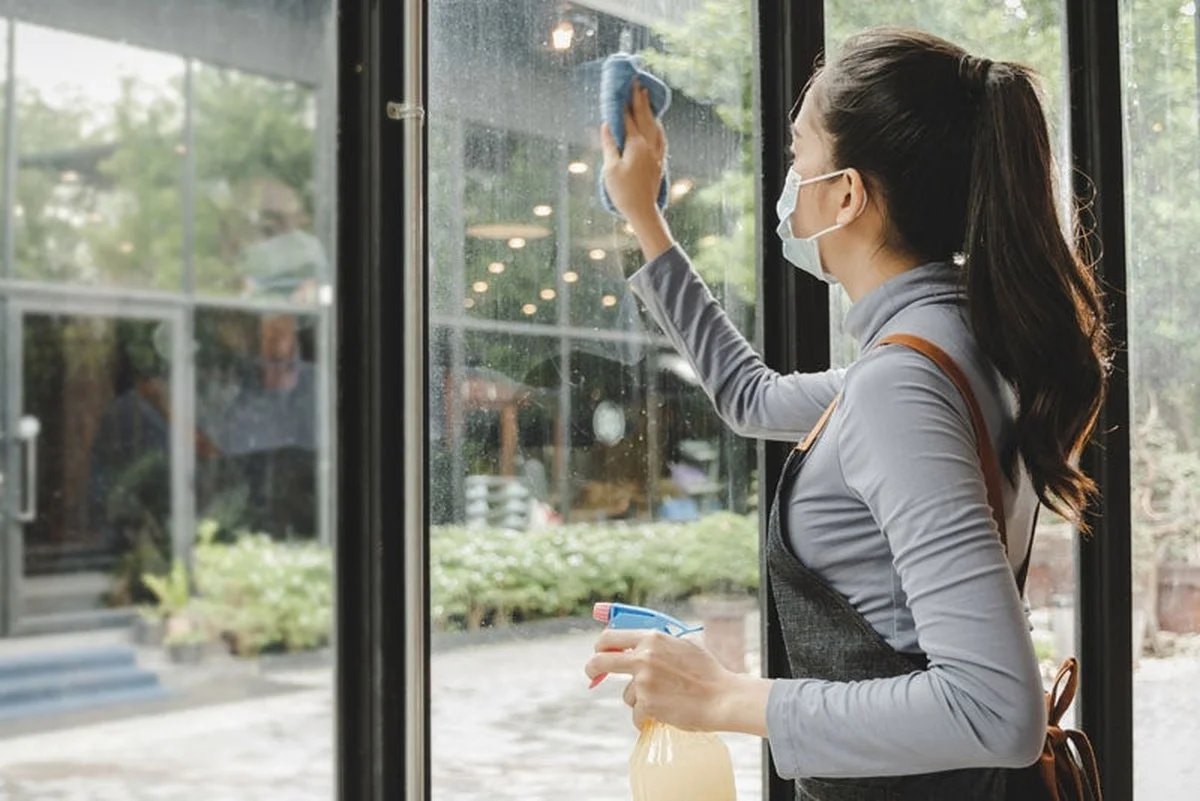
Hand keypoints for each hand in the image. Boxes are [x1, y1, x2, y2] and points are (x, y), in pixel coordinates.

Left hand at [585, 629, 770, 734]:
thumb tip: (643, 642)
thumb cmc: (707, 671)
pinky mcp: (647, 704)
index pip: (611, 637)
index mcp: (652, 639)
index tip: (599, 652)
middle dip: (593, 668)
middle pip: (600, 661)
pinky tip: (665, 714)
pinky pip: (638, 714)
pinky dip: (647, 717)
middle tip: (592, 674)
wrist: (722, 698)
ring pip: (627, 694)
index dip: (601, 646)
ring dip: (639, 699)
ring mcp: (643, 682)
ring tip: (665, 700)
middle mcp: (644, 657)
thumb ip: (661, 643)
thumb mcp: (685, 644)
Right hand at [600, 80, 667, 227]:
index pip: (628, 119)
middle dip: (639, 99)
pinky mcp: (659, 162)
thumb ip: (609, 145)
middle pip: (644, 118)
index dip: (623, 104)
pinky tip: (657, 125)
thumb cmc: (623, 192)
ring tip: (646, 97)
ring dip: (649, 110)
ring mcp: (656, 154)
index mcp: (636, 145)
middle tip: (637, 83)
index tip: (621, 89)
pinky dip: (657, 127)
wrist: (643, 211)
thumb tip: (607, 126)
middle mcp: (649, 146)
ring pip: (655, 126)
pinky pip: (660, 138)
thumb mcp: (610, 169)